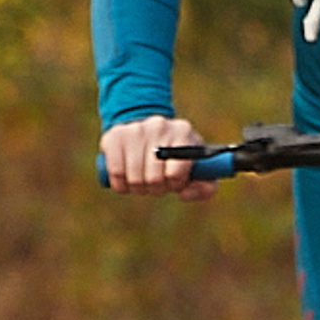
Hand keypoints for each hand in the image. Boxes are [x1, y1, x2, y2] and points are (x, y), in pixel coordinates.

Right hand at [101, 113, 215, 200]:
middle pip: (154, 178)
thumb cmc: (178, 157)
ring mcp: (135, 128)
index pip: (176, 172)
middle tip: (157, 183)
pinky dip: (120, 184)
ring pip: (134, 177)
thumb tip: (184, 194)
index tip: (174, 181)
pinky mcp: (114, 135)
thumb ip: (205, 188)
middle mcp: (159, 125)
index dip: (175, 184)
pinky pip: (115, 171)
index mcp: (183, 131)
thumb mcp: (199, 169)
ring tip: (143, 180)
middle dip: (156, 188)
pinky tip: (126, 181)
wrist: (149, 132)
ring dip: (138, 188)